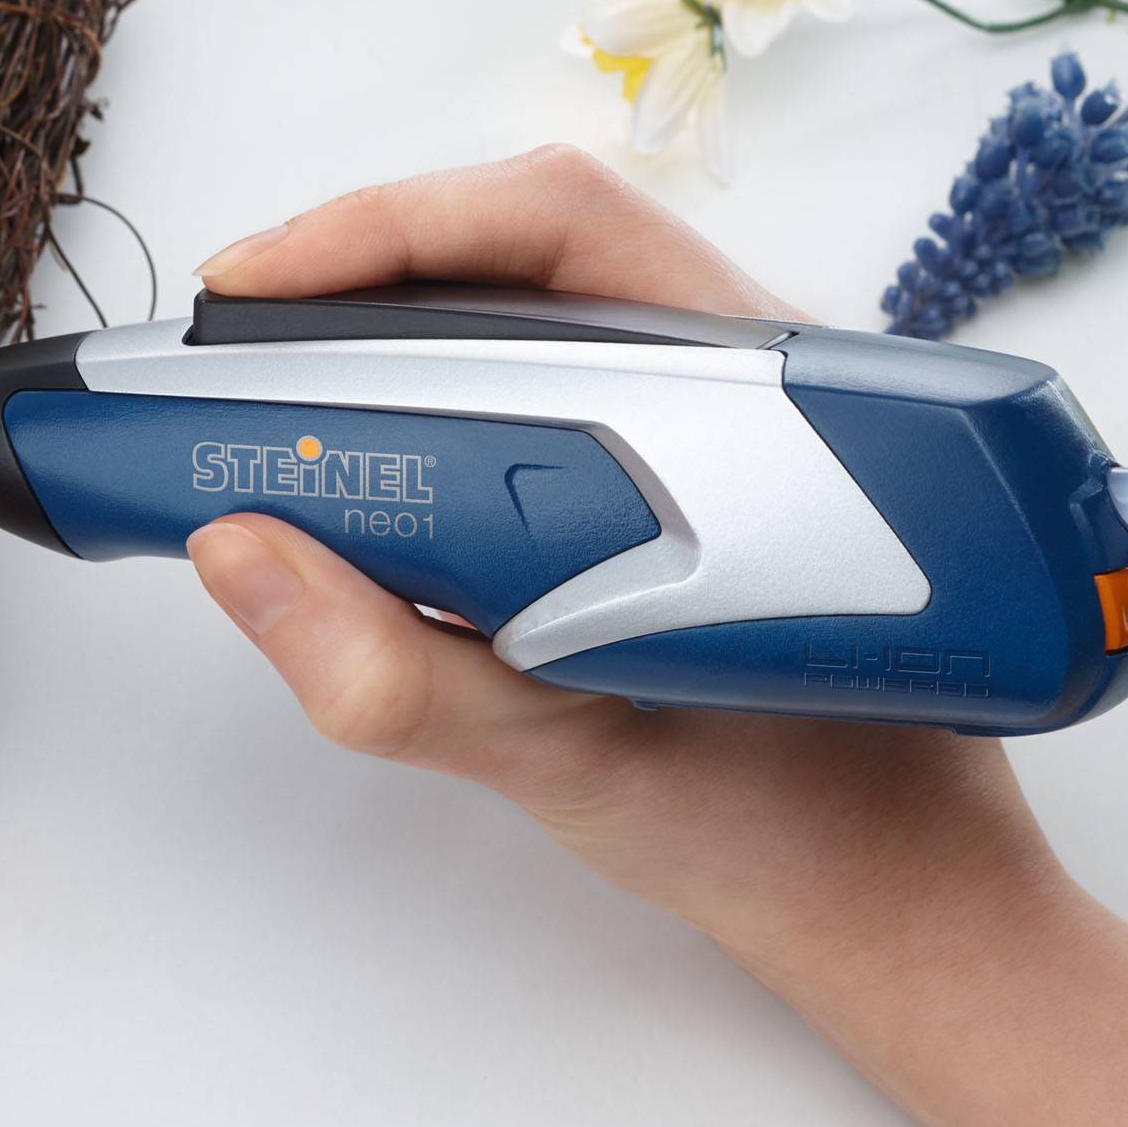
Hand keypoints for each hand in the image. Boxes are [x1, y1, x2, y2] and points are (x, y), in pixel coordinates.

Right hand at [184, 143, 1049, 959]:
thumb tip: (241, 554)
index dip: (388, 231)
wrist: (899, 896)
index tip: (252, 292)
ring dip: (393, 327)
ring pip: (538, 305)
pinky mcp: (688, 465)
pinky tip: (362, 450)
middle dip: (363, 268)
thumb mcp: (573, 761)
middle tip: (228, 344)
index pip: (555, 231)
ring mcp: (721, 413)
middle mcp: (745, 373)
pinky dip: (435, 397)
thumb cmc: (789, 824)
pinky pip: (549, 382)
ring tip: (270, 391)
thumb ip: (402, 676)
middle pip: (532, 239)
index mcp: (755, 400)